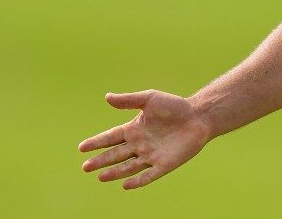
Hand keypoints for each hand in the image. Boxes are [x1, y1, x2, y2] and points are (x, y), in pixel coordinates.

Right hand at [79, 90, 212, 188]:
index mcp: (134, 129)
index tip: (81, 147)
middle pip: (116, 155)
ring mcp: (151, 155)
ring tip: (100, 177)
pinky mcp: (165, 164)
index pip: (111, 138)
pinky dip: (137, 181)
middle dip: (100, 161)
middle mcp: (140, 144)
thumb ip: (129, 100)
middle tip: (85, 167)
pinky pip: (148, 175)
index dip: (96, 142)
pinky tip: (125, 185)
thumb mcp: (150, 99)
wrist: (199, 116)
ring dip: (114, 173)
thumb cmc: (175, 106)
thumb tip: (107, 97)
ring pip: (128, 167)